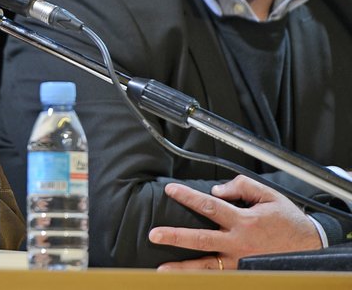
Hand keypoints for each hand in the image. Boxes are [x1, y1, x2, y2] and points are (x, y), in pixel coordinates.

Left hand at [149, 175, 320, 269]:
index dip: (188, 197)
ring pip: (208, 266)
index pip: (209, 206)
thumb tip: (216, 189)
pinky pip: (221, 275)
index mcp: (244, 221)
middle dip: (175, 236)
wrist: (311, 246)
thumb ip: (241, 187)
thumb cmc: (288, 221)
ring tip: (162, 270)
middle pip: (201, 239)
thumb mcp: (269, 196)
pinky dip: (203, 277)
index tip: (170, 190)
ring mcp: (241, 261)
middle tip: (154, 234)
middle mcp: (239, 243)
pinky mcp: (244, 272)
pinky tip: (186, 279)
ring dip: (183, 268)